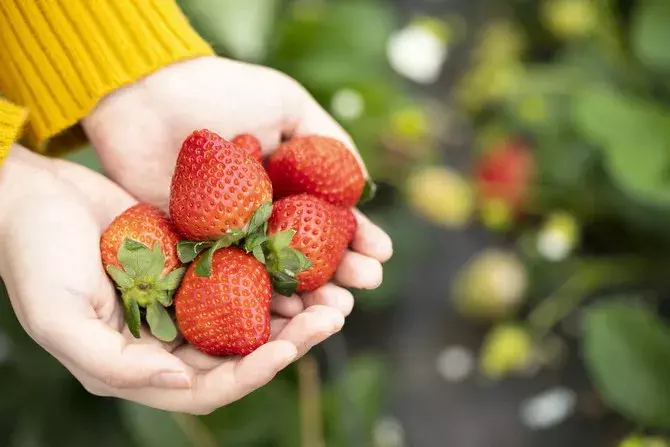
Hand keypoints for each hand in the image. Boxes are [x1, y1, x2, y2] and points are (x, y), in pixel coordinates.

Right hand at [0, 146, 345, 413]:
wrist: (32, 192)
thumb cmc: (33, 254)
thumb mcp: (58, 317)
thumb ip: (115, 363)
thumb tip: (183, 379)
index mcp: (139, 364)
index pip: (209, 386)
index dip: (252, 372)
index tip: (290, 349)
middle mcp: (168, 338)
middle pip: (242, 352)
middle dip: (290, 340)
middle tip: (332, 315)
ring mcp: (184, 300)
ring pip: (250, 314)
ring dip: (292, 308)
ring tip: (335, 292)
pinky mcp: (193, 263)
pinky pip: (241, 273)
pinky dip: (272, 272)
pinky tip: (302, 261)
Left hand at [83, 56, 392, 316]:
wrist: (150, 95)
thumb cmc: (221, 91)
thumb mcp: (288, 103)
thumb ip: (328, 141)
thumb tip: (364, 187)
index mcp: (288, 185)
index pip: (329, 218)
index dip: (358, 237)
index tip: (381, 252)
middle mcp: (263, 215)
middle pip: (309, 253)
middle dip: (342, 272)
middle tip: (366, 283)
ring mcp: (230, 236)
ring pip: (275, 275)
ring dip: (310, 295)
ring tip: (337, 308)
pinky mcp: (194, 250)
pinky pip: (232, 281)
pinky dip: (260, 299)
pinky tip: (288, 309)